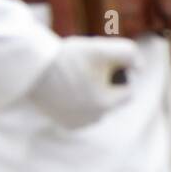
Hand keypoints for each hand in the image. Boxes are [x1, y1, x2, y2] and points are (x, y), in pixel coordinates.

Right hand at [24, 36, 139, 129]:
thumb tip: (139, 67)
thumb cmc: (68, 58)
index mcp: (104, 106)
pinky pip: (81, 109)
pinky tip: (68, 84)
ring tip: (77, 74)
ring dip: (92, 91)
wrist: (31, 68)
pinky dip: (79, 98)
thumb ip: (129, 53)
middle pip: (111, 98)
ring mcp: (75, 123)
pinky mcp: (62, 122)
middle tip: (88, 67)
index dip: (120, 73)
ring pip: (96, 104)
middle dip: (106, 82)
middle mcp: (91, 120)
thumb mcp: (102, 48)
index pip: (127, 90)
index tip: (103, 63)